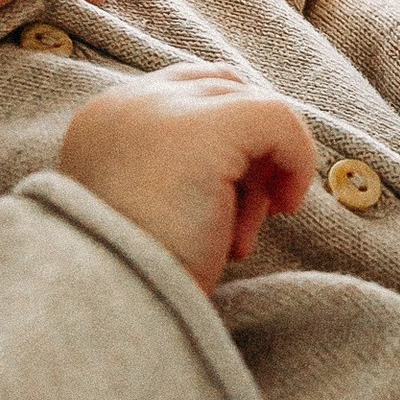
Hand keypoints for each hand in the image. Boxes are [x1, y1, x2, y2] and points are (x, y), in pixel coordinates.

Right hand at [57, 63, 318, 292]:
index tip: (223, 201)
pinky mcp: (206, 128)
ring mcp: (163, 108)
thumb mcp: (147, 211)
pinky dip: (297, 160)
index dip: (224, 139)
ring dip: (260, 173)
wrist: (120, 308)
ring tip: (234, 238)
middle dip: (244, 153)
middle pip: (221, 91)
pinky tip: (284, 207)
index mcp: (103, 121)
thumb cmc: (138, 277)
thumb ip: (179, 168)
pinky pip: (278, 118)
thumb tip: (254, 159)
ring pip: (248, 106)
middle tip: (237, 219)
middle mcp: (126, 102)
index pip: (185, 92)